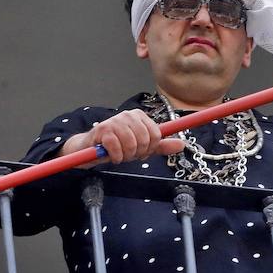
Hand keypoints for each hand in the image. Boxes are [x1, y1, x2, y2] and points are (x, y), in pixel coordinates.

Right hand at [60, 109, 184, 164]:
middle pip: (145, 140)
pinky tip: (111, 155)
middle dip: (137, 153)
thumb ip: (161, 146)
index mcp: (139, 116)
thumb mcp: (142, 146)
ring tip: (119, 154)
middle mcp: (128, 115)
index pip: (156, 135)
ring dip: (126, 156)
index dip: (150, 148)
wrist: (90, 148)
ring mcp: (114, 121)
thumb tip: (181, 145)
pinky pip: (117, 148)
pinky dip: (116, 157)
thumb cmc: (118, 146)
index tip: (141, 152)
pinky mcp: (102, 131)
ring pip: (131, 145)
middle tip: (128, 154)